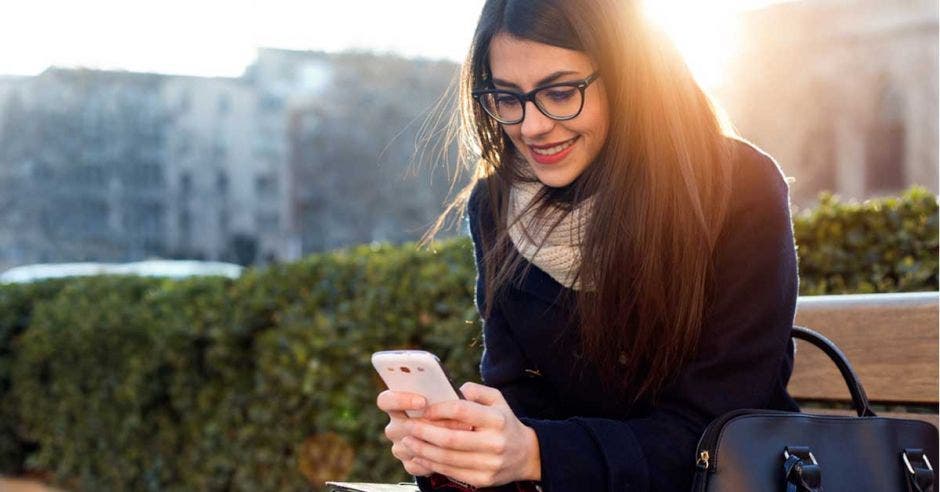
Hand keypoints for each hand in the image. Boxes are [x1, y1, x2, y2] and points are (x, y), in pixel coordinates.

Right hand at [376, 390, 472, 476]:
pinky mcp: (409, 464)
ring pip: (411, 446)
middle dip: (427, 424)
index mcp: (397, 405)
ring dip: (435, 442)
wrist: (451, 434)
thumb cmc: (447, 408)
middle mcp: (395, 427)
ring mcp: (400, 446)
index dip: (400, 400)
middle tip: (451, 421)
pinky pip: (418, 464)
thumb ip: (448, 391)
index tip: (422, 401)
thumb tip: (462, 393)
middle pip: (399, 426)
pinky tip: (451, 453)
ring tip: (459, 437)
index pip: (385, 401)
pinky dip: (435, 460)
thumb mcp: (446, 396)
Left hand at [399, 382, 540, 487]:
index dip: (439, 409)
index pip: (462, 411)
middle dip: (424, 433)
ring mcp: (489, 464)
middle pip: (451, 439)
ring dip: (423, 450)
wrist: (525, 454)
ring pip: (448, 458)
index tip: (423, 409)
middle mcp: (495, 442)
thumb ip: (476, 390)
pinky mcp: (483, 480)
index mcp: (497, 419)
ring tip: (408, 442)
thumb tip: (452, 389)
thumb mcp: (498, 400)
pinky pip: (452, 472)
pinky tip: (420, 456)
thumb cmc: (504, 421)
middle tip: (408, 427)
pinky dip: (432, 464)